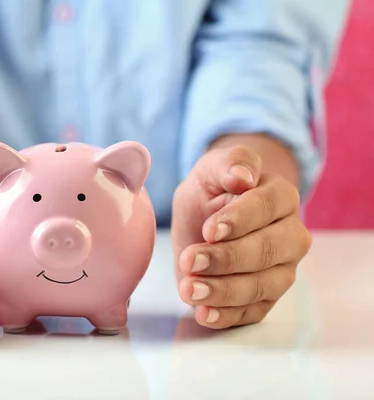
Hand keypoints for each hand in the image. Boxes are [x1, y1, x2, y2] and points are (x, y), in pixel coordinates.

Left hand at [171, 145, 311, 328]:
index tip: (209, 230)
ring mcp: (282, 270)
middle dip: (226, 259)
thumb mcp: (211, 169)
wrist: (208, 217)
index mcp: (281, 197)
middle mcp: (291, 236)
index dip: (239, 220)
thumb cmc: (213, 191)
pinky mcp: (265, 298)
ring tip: (189, 290)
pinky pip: (252, 312)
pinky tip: (203, 313)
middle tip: (189, 260)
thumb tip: (243, 176)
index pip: (267, 208)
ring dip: (223, 291)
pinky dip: (227, 316)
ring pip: (261, 286)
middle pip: (267, 251)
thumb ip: (230, 163)